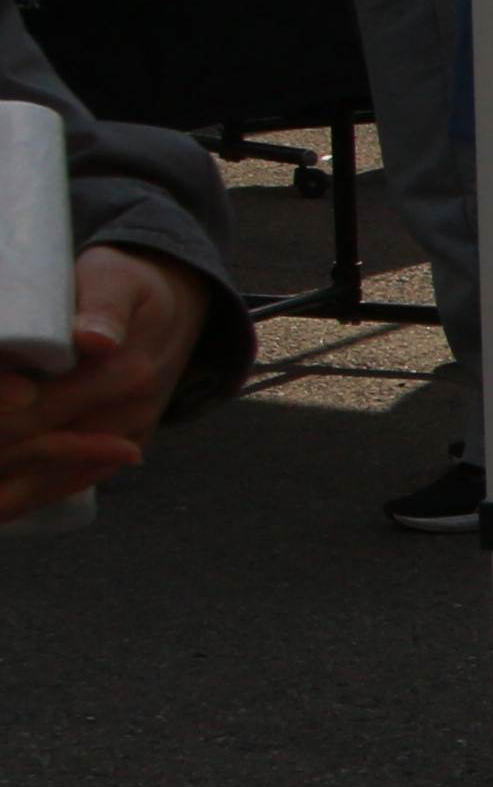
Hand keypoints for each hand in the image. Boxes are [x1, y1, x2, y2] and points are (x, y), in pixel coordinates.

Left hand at [0, 248, 210, 517]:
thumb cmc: (129, 284)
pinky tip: (4, 506)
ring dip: (9, 489)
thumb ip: (104, 308)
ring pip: (52, 477)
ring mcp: (127, 437)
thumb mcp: (115, 279)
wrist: (181, 305)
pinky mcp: (124, 449)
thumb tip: (93, 340)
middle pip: (35, 449)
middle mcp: (127, 415)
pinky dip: (30, 494)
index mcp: (123, 375)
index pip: (34, 411)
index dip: (1, 414)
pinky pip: (73, 481)